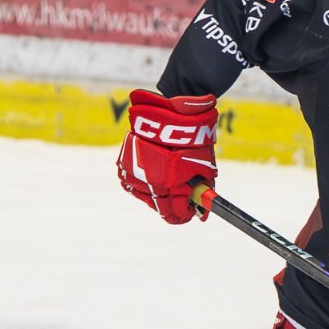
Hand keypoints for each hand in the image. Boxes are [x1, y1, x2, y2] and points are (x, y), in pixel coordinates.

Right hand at [116, 89, 216, 223]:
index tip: (187, 216)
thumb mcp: (203, 167)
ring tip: (165, 187)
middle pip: (157, 206)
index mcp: (170, 184)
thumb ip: (202, 191)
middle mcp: (149, 180)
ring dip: (153, 194)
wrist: (172, 112)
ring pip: (142, 194)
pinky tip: (151, 176)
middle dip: (169, 207)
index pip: (173, 212)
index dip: (181, 216)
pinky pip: (130, 181)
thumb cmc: (192, 139)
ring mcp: (134, 171)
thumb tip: (203, 211)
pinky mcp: (124, 162)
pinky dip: (141, 182)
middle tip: (177, 206)